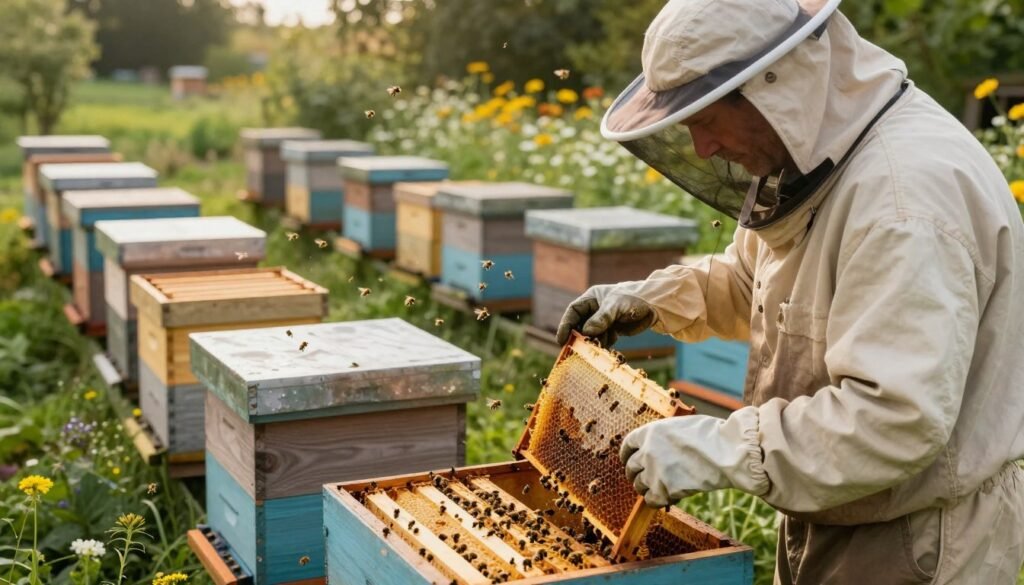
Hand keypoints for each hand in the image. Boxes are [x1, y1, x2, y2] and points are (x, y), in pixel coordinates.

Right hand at [554, 284, 655, 346]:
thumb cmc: (633, 298)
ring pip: (591, 335)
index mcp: (592, 298)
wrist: (655, 305)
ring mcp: (604, 321)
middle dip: (578, 337)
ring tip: (595, 349)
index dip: (565, 325)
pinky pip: (603, 340)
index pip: (573, 312)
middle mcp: (595, 310)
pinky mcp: (613, 330)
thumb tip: (586, 332)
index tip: (561, 339)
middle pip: (580, 325)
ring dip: (592, 343)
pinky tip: (606, 349)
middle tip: (575, 350)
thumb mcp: (616, 306)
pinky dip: (603, 346)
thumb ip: (601, 319)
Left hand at [620, 415, 751, 507]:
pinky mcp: (664, 491)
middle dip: (635, 474)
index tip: (628, 461)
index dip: (626, 455)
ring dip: (646, 488)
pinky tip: (668, 497)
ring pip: (639, 485)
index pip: (628, 445)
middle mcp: (646, 452)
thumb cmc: (711, 436)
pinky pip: (651, 501)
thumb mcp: (680, 426)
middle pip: (631, 467)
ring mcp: (653, 472)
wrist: (725, 452)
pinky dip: (657, 501)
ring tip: (658, 488)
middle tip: (643, 478)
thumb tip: (660, 447)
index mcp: (650, 432)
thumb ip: (664, 437)